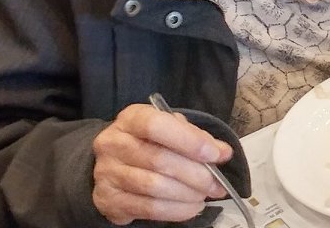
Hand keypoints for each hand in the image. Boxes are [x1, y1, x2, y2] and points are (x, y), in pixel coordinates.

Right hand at [92, 104, 229, 225]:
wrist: (115, 166)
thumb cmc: (150, 143)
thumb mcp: (172, 130)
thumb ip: (197, 138)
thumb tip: (222, 152)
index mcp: (130, 118)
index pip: (156, 125)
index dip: (188, 141)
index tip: (214, 155)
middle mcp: (113, 143)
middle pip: (158, 159)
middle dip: (195, 174)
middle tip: (216, 184)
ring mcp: (107, 173)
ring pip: (154, 186)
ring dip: (187, 194)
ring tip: (205, 196)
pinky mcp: (109, 200)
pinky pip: (148, 208)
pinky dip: (176, 210)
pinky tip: (191, 208)